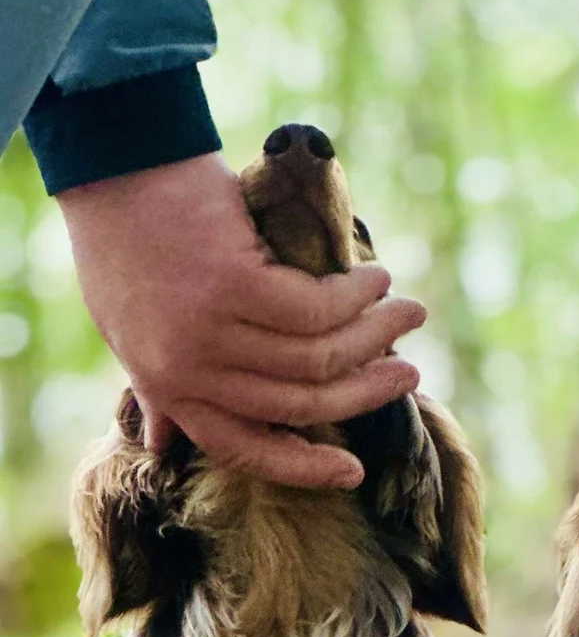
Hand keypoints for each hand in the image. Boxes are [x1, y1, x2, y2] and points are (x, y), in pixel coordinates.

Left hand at [57, 154, 425, 488]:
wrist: (111, 163)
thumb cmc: (123, 242)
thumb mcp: (127, 332)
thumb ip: (156, 388)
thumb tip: (167, 440)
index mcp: (169, 389)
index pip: (245, 449)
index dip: (305, 468)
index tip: (353, 473)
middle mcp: (190, 372)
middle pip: (300, 404)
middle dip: (366, 392)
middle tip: (409, 374)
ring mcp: (210, 331)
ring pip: (317, 357)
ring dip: (374, 336)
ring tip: (407, 314)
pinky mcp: (233, 285)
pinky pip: (316, 309)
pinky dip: (355, 296)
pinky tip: (375, 280)